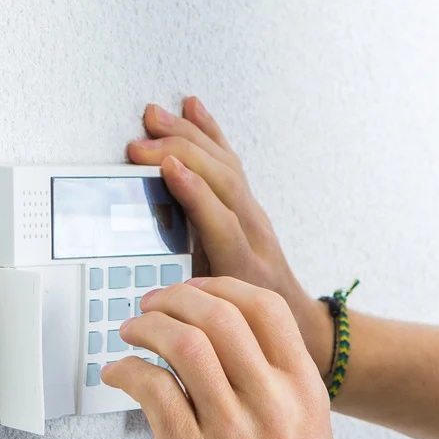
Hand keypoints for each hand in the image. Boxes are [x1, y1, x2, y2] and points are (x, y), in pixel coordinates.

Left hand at [101, 276, 348, 438]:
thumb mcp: (308, 432)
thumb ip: (277, 387)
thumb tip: (228, 347)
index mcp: (304, 391)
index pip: (266, 307)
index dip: (219, 288)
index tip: (192, 293)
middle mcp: (272, 403)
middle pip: (219, 314)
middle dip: (173, 299)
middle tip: (150, 306)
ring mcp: (232, 431)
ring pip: (184, 343)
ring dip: (147, 327)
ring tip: (132, 334)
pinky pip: (153, 390)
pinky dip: (128, 370)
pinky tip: (119, 374)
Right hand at [128, 97, 333, 374]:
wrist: (297, 320)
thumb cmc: (256, 326)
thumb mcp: (221, 328)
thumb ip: (192, 309)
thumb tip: (148, 301)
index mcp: (243, 265)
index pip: (219, 220)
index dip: (194, 192)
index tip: (166, 170)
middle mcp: (253, 233)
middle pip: (222, 182)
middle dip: (181, 154)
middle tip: (141, 143)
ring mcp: (254, 215)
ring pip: (226, 166)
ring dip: (189, 137)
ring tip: (156, 118)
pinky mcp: (249, 204)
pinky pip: (229, 161)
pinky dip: (209, 133)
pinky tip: (193, 110)